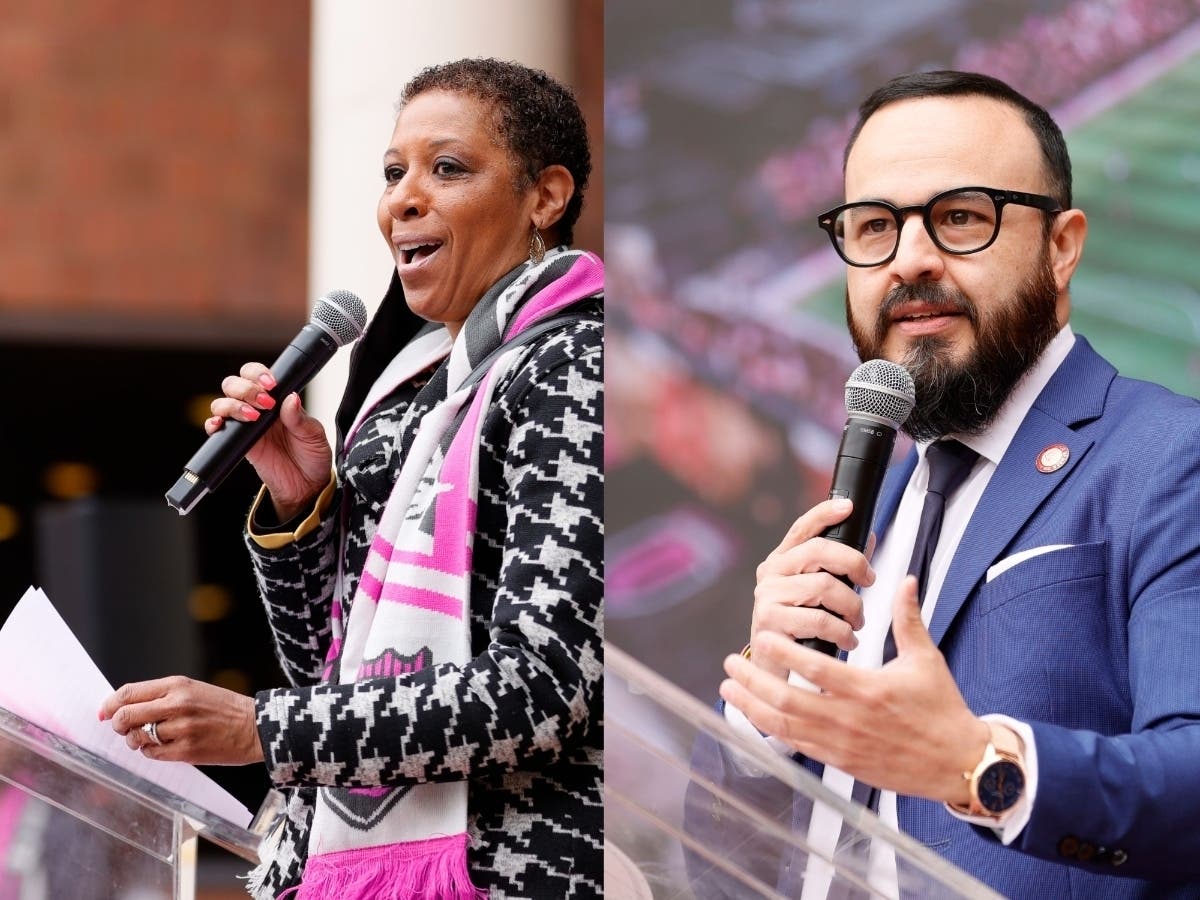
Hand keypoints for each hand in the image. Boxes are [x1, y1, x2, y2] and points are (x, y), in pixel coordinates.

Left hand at [99, 676, 264, 765]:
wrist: (254, 726)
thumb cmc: (223, 708)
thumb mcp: (193, 690)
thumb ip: (160, 696)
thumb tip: (122, 707)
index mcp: (177, 685)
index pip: (128, 693)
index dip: (109, 705)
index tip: (104, 713)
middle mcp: (177, 705)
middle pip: (126, 716)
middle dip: (117, 724)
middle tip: (121, 728)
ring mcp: (181, 729)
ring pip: (136, 737)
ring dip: (134, 740)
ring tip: (146, 738)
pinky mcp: (186, 751)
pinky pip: (152, 754)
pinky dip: (150, 752)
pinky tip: (162, 746)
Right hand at [206, 362, 331, 518]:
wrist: (307, 486)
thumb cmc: (312, 457)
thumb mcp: (314, 435)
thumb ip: (300, 418)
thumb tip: (291, 398)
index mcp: (277, 400)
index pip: (257, 375)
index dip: (258, 374)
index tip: (271, 385)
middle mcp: (258, 409)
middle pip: (234, 384)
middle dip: (245, 388)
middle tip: (265, 403)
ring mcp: (245, 426)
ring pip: (222, 403)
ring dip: (232, 405)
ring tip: (253, 417)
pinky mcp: (237, 444)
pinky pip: (217, 430)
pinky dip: (213, 424)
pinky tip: (221, 425)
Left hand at [722, 575, 988, 804]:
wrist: (958, 762)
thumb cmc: (942, 711)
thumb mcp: (926, 660)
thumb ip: (907, 619)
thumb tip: (906, 580)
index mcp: (867, 691)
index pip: (815, 669)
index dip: (784, 653)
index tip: (763, 636)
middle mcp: (848, 720)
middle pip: (787, 700)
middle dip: (753, 680)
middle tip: (732, 662)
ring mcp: (841, 746)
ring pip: (784, 727)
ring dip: (752, 706)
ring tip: (729, 688)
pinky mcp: (840, 763)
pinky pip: (797, 746)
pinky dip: (771, 730)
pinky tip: (755, 716)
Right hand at [750, 498, 874, 678]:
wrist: (775, 670)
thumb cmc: (801, 630)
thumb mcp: (819, 596)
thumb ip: (839, 569)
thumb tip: (867, 537)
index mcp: (782, 561)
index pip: (802, 528)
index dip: (825, 513)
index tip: (849, 506)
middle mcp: (769, 574)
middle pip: (818, 551)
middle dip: (854, 564)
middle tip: (869, 582)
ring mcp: (765, 597)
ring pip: (823, 586)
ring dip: (852, 607)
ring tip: (858, 623)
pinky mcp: (768, 622)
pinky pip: (818, 619)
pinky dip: (842, 631)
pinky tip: (847, 640)